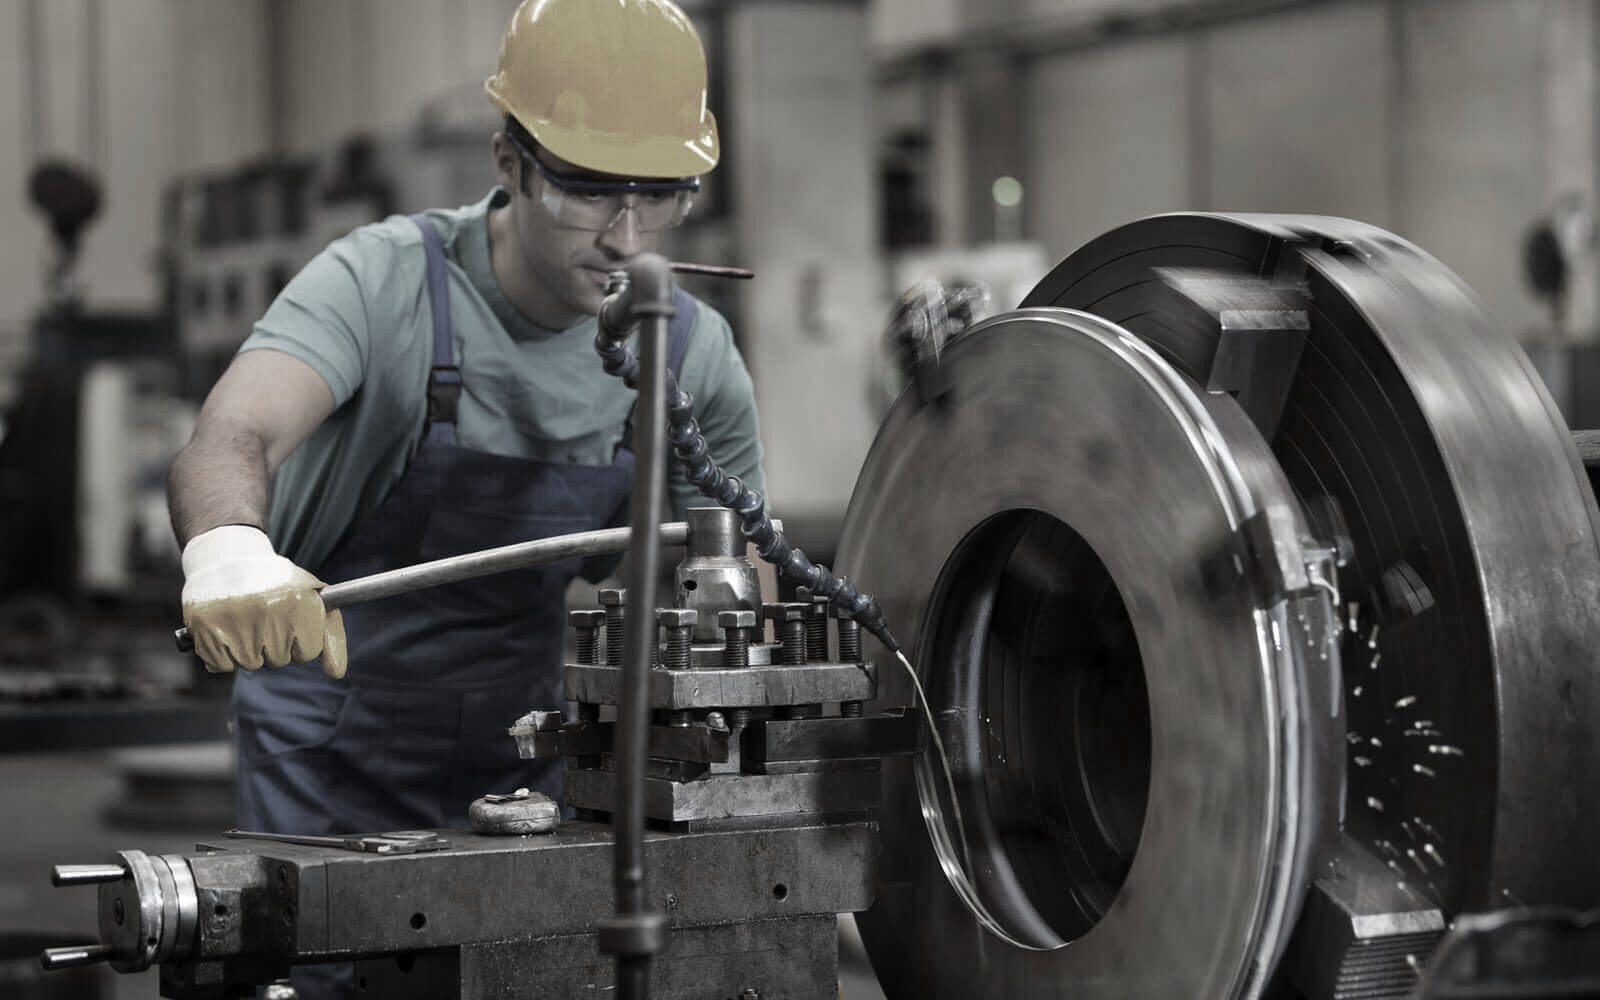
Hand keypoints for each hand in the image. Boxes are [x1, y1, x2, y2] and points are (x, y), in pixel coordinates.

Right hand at [180, 525, 347, 678]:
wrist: (225, 558)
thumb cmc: (275, 583)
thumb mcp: (312, 598)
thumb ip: (331, 636)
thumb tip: (337, 673)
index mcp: (299, 602)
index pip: (307, 652)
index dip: (299, 638)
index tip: (290, 618)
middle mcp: (269, 611)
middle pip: (279, 660)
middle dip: (273, 643)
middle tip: (262, 613)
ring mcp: (235, 622)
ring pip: (250, 663)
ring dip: (248, 647)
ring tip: (243, 617)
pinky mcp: (205, 630)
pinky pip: (222, 665)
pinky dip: (222, 652)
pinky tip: (224, 626)